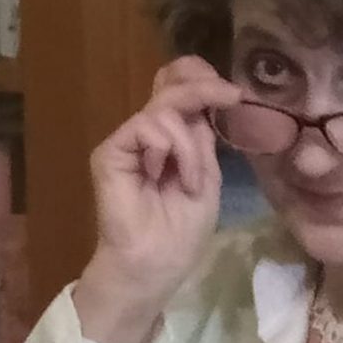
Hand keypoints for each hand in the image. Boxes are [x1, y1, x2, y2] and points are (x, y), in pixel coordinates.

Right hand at [75, 56, 240, 342]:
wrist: (156, 264)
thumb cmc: (183, 231)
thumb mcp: (208, 180)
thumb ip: (202, 141)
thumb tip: (204, 100)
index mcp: (174, 139)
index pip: (179, 90)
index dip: (199, 77)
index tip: (232, 91)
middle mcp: (149, 134)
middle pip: (169, 87)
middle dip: (202, 86)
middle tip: (230, 95)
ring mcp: (129, 142)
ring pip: (164, 110)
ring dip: (190, 146)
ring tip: (192, 181)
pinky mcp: (110, 152)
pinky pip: (146, 128)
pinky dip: (171, 148)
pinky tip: (169, 176)